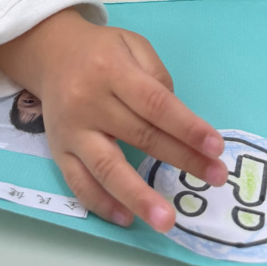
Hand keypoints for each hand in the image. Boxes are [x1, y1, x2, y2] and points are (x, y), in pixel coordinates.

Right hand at [0, 8, 226, 230]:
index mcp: (112, 71)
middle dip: (181, 159)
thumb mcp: (132, 44)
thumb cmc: (101, 51)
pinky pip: (78, 183)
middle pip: (140, 136)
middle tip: (215, 178)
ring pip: (106, 168)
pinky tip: (126, 218)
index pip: (155, 103)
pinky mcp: (57, 151)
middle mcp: (89, 102)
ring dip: (138, 197)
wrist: (50, 53)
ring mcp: (71, 130)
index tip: (216, 148)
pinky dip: (101, 204)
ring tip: (166, 220)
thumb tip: (177, 121)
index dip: (187, 127)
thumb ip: (157, 77)